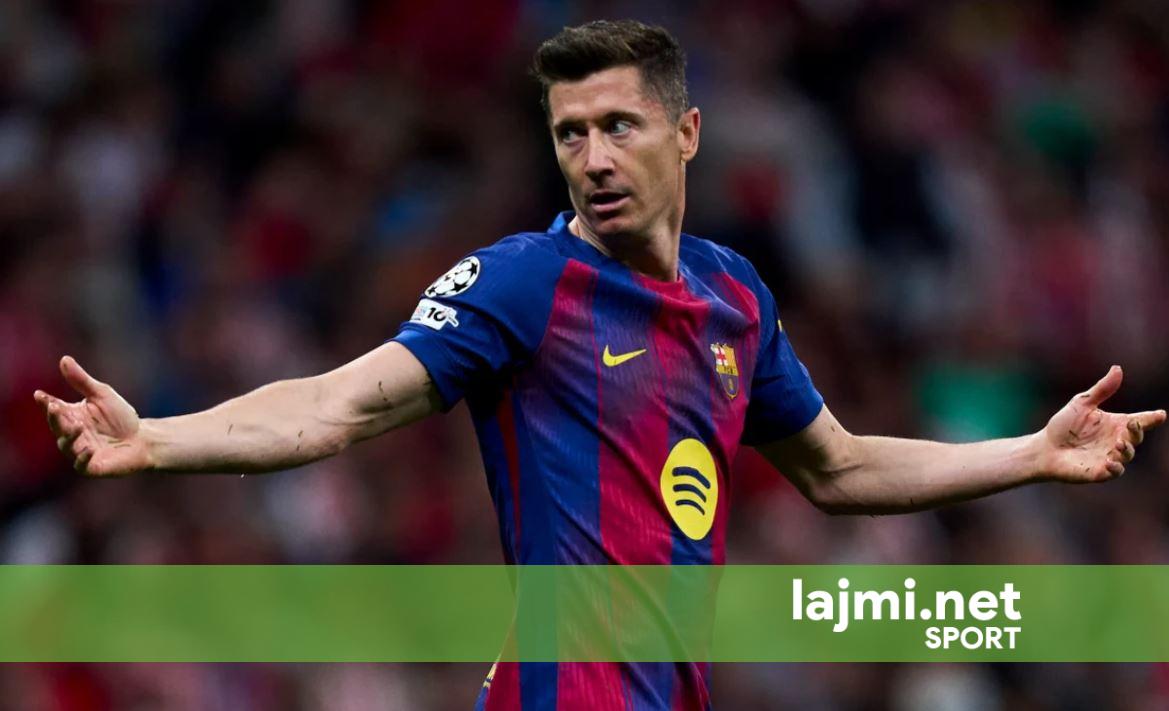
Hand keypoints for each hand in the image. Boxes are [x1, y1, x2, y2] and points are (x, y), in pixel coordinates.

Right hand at [33, 356, 151, 476]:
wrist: (143, 439)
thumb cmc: (121, 417)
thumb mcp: (102, 394)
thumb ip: (81, 380)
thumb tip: (64, 359)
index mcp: (71, 416)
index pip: (53, 408)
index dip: (45, 403)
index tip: (40, 395)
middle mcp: (71, 434)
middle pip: (57, 426)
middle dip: (54, 418)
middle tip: (54, 408)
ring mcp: (79, 451)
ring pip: (66, 446)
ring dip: (69, 436)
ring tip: (76, 426)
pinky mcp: (92, 467)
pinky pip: (82, 465)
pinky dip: (83, 458)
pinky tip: (88, 450)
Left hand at [1038, 365, 1165, 482]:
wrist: (1045, 447)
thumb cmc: (1064, 426)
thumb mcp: (1082, 404)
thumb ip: (1102, 389)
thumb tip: (1118, 368)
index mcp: (1116, 424)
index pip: (1140, 421)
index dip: (1152, 418)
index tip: (1160, 414)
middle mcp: (1117, 441)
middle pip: (1136, 437)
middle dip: (1137, 432)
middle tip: (1131, 425)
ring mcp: (1110, 457)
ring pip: (1128, 455)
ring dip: (1126, 449)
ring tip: (1119, 443)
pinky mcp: (1100, 472)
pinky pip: (1115, 472)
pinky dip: (1115, 467)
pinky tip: (1110, 461)